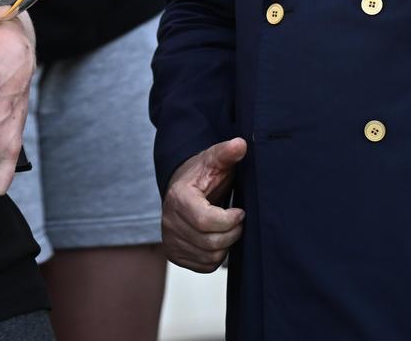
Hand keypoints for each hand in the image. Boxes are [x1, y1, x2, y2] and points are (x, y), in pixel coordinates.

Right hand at [162, 137, 247, 272]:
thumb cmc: (200, 175)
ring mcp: (170, 240)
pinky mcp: (174, 254)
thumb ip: (226, 152)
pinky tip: (217, 238)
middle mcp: (169, 222)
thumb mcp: (213, 160)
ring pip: (209, 256)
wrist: (181, 189)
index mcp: (178, 198)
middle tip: (238, 220)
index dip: (230, 220)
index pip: (205, 220)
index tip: (240, 211)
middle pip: (210, 242)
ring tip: (228, 228)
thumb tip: (241, 144)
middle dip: (232, 232)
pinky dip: (216, 256)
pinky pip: (204, 265)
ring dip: (226, 245)